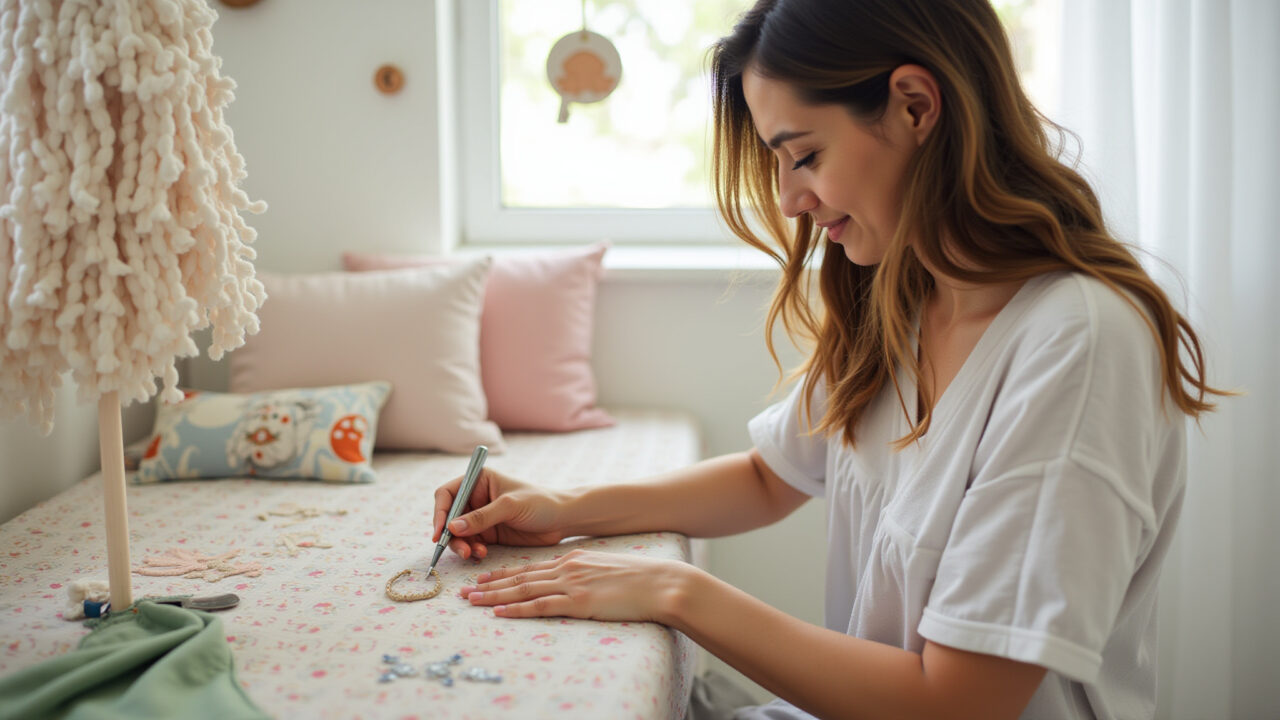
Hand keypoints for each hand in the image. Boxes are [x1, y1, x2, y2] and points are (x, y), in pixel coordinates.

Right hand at [432, 467, 568, 559]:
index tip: (440, 532)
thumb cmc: (540, 503)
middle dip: (450, 534)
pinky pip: (471, 544)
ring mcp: (481, 518)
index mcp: (479, 481)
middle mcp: (476, 498)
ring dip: (462, 545)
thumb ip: (481, 517)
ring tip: (474, 554)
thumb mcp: (510, 506)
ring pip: (458, 534)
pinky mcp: (489, 534)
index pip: (447, 494)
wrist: (563, 520)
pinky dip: (472, 551)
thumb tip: (452, 527)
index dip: (440, 512)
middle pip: (449, 517)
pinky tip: (482, 555)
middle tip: (461, 549)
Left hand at [458, 549, 690, 623]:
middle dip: (490, 583)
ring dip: (495, 596)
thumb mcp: (607, 569)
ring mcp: (572, 584)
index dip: (505, 573)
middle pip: (520, 577)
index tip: (485, 577)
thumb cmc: (641, 579)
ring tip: (472, 600)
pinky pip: (541, 606)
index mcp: (574, 560)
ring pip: (523, 590)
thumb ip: (587, 573)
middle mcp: (567, 568)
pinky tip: (499, 612)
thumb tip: (578, 582)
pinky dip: (517, 609)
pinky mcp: (580, 601)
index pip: (531, 567)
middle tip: (466, 589)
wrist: (661, 582)